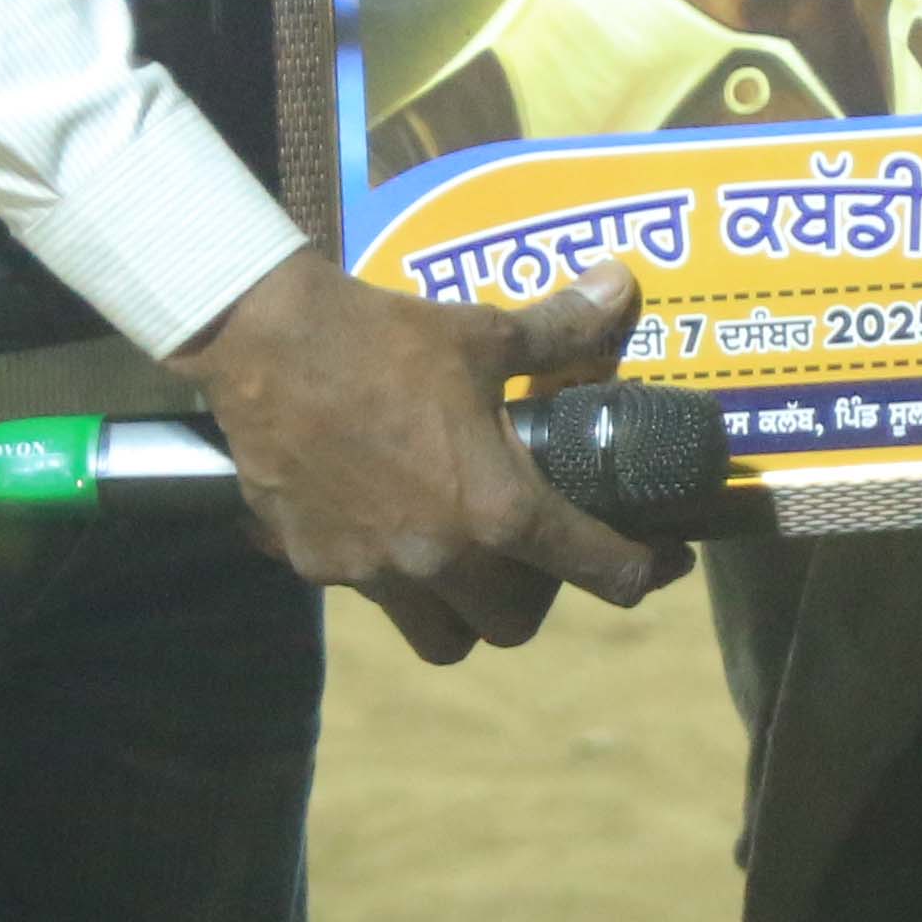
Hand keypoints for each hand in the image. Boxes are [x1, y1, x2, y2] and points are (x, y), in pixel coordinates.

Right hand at [167, 252, 681, 664]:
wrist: (263, 343)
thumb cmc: (384, 338)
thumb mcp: (482, 332)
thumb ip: (559, 328)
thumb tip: (618, 286)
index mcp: (498, 510)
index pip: (598, 570)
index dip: (642, 573)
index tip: (658, 564)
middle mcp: (441, 559)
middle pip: (511, 626)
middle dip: (534, 600)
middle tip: (534, 554)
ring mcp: (373, 572)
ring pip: (438, 635)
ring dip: (459, 612)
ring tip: (458, 561)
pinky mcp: (315, 564)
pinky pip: (366, 594)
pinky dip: (382, 572)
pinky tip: (377, 519)